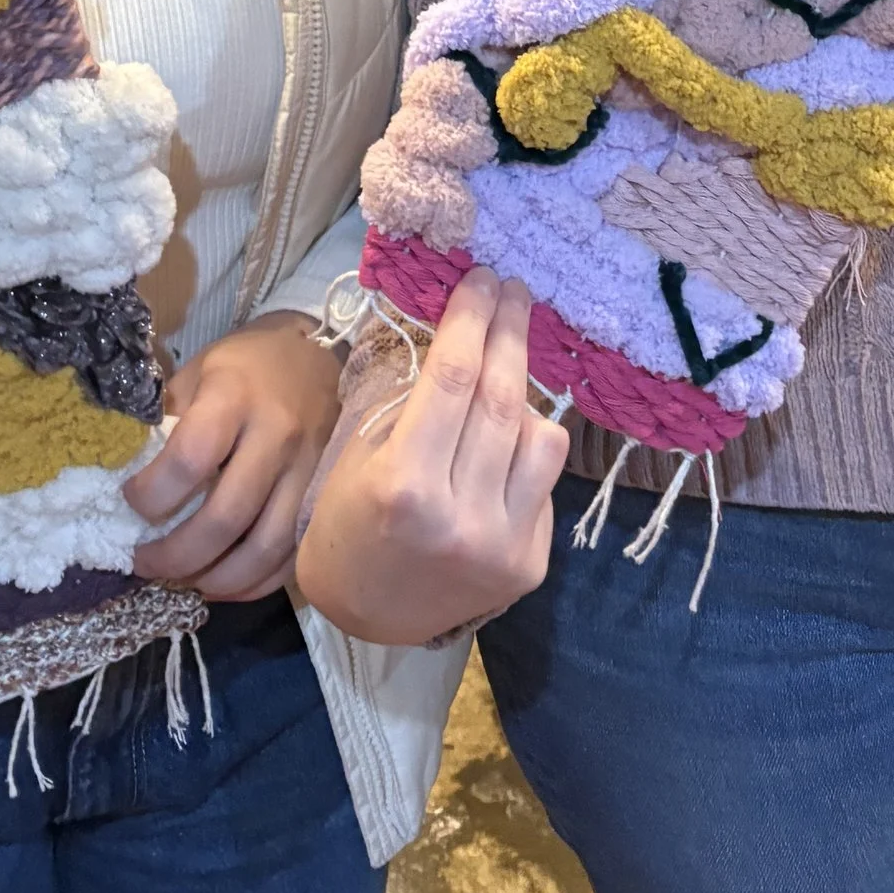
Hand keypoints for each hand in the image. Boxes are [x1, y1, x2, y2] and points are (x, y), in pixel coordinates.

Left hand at [126, 311, 343, 601]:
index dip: (152, 495)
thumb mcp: (197, 372)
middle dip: (175, 556)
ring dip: (216, 579)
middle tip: (144, 562)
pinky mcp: (324, 498)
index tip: (130, 502)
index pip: (190, 460)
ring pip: (264, 549)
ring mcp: (308, 471)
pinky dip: (254, 583)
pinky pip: (291, 558)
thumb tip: (126, 474)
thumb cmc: (245, 366)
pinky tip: (222, 582)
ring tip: (182, 580)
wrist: (318, 356)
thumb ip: (166, 420)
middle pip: (225, 518)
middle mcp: (277, 435)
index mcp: (236, 395)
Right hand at [293, 272, 569, 647]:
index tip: (483, 279)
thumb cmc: (350, 518)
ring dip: (523, 395)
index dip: (472, 318)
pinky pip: (543, 481)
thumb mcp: (361, 454)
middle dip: (509, 332)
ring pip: (541, 436)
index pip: (454, 377)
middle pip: (501, 399)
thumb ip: (415, 402)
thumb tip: (463, 332)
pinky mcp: (529, 565)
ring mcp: (502, 546)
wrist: (365, 613)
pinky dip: (526, 450)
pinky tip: (499, 447)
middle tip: (513, 290)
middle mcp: (461, 518)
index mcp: (405, 485)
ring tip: (501, 378)